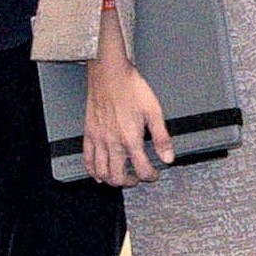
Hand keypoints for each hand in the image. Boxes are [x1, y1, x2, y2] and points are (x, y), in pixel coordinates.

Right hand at [79, 36, 173, 187]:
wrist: (110, 73)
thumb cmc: (131, 88)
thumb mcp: (154, 112)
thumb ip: (162, 138)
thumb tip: (168, 157)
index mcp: (130, 139)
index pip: (142, 170)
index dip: (151, 176)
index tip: (154, 174)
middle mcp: (112, 143)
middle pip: (118, 176)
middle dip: (130, 182)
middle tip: (137, 178)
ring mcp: (98, 139)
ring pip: (101, 172)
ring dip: (111, 180)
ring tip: (120, 177)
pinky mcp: (88, 133)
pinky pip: (87, 159)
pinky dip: (92, 171)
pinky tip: (98, 173)